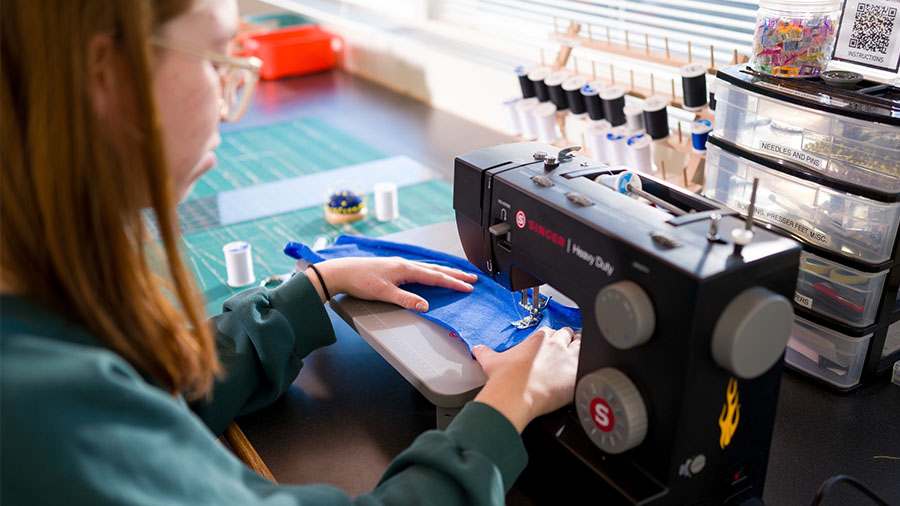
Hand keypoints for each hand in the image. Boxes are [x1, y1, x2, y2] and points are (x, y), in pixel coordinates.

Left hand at [306, 257, 477, 310]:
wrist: (341, 272)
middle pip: (436, 269)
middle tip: (472, 278)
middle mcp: (405, 264)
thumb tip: (426, 305)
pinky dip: (431, 271)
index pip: (435, 276)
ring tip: (458, 275)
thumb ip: (406, 300)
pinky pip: (420, 268)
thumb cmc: (359, 280)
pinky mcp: (394, 267)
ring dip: (445, 271)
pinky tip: (431, 274)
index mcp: (405, 269)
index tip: (468, 287)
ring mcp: (399, 265)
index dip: (453, 282)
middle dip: (455, 274)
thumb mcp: (384, 293)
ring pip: (428, 268)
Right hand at [471, 327, 580, 432]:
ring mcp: (568, 358)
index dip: (549, 338)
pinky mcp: (577, 374)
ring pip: (581, 344)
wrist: (514, 396)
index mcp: (538, 339)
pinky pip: (589, 364)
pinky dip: (587, 367)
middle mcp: (555, 344)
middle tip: (563, 351)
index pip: (549, 331)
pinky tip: (583, 373)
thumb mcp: (491, 361)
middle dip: (566, 340)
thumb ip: (484, 352)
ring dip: (579, 348)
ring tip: (577, 357)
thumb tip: (478, 349)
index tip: (547, 345)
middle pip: (567, 334)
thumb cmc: (505, 379)